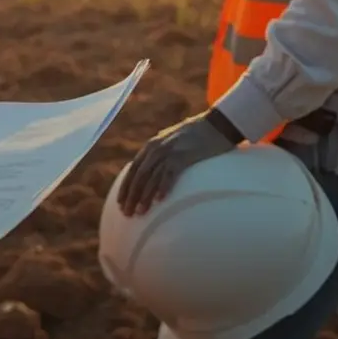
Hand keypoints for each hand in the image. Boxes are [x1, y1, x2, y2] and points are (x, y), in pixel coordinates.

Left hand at [115, 112, 236, 216]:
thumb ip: (160, 155)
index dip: (125, 187)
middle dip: (131, 196)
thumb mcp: (171, 142)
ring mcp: (170, 152)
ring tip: (140, 212)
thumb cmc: (196, 136)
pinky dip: (163, 187)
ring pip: (152, 177)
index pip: (133, 169)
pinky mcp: (184, 156)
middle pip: (139, 176)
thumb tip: (151, 174)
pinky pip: (170, 174)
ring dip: (144, 196)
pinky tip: (159, 200)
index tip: (120, 203)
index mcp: (151, 146)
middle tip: (127, 214)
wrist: (217, 124)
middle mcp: (157, 148)